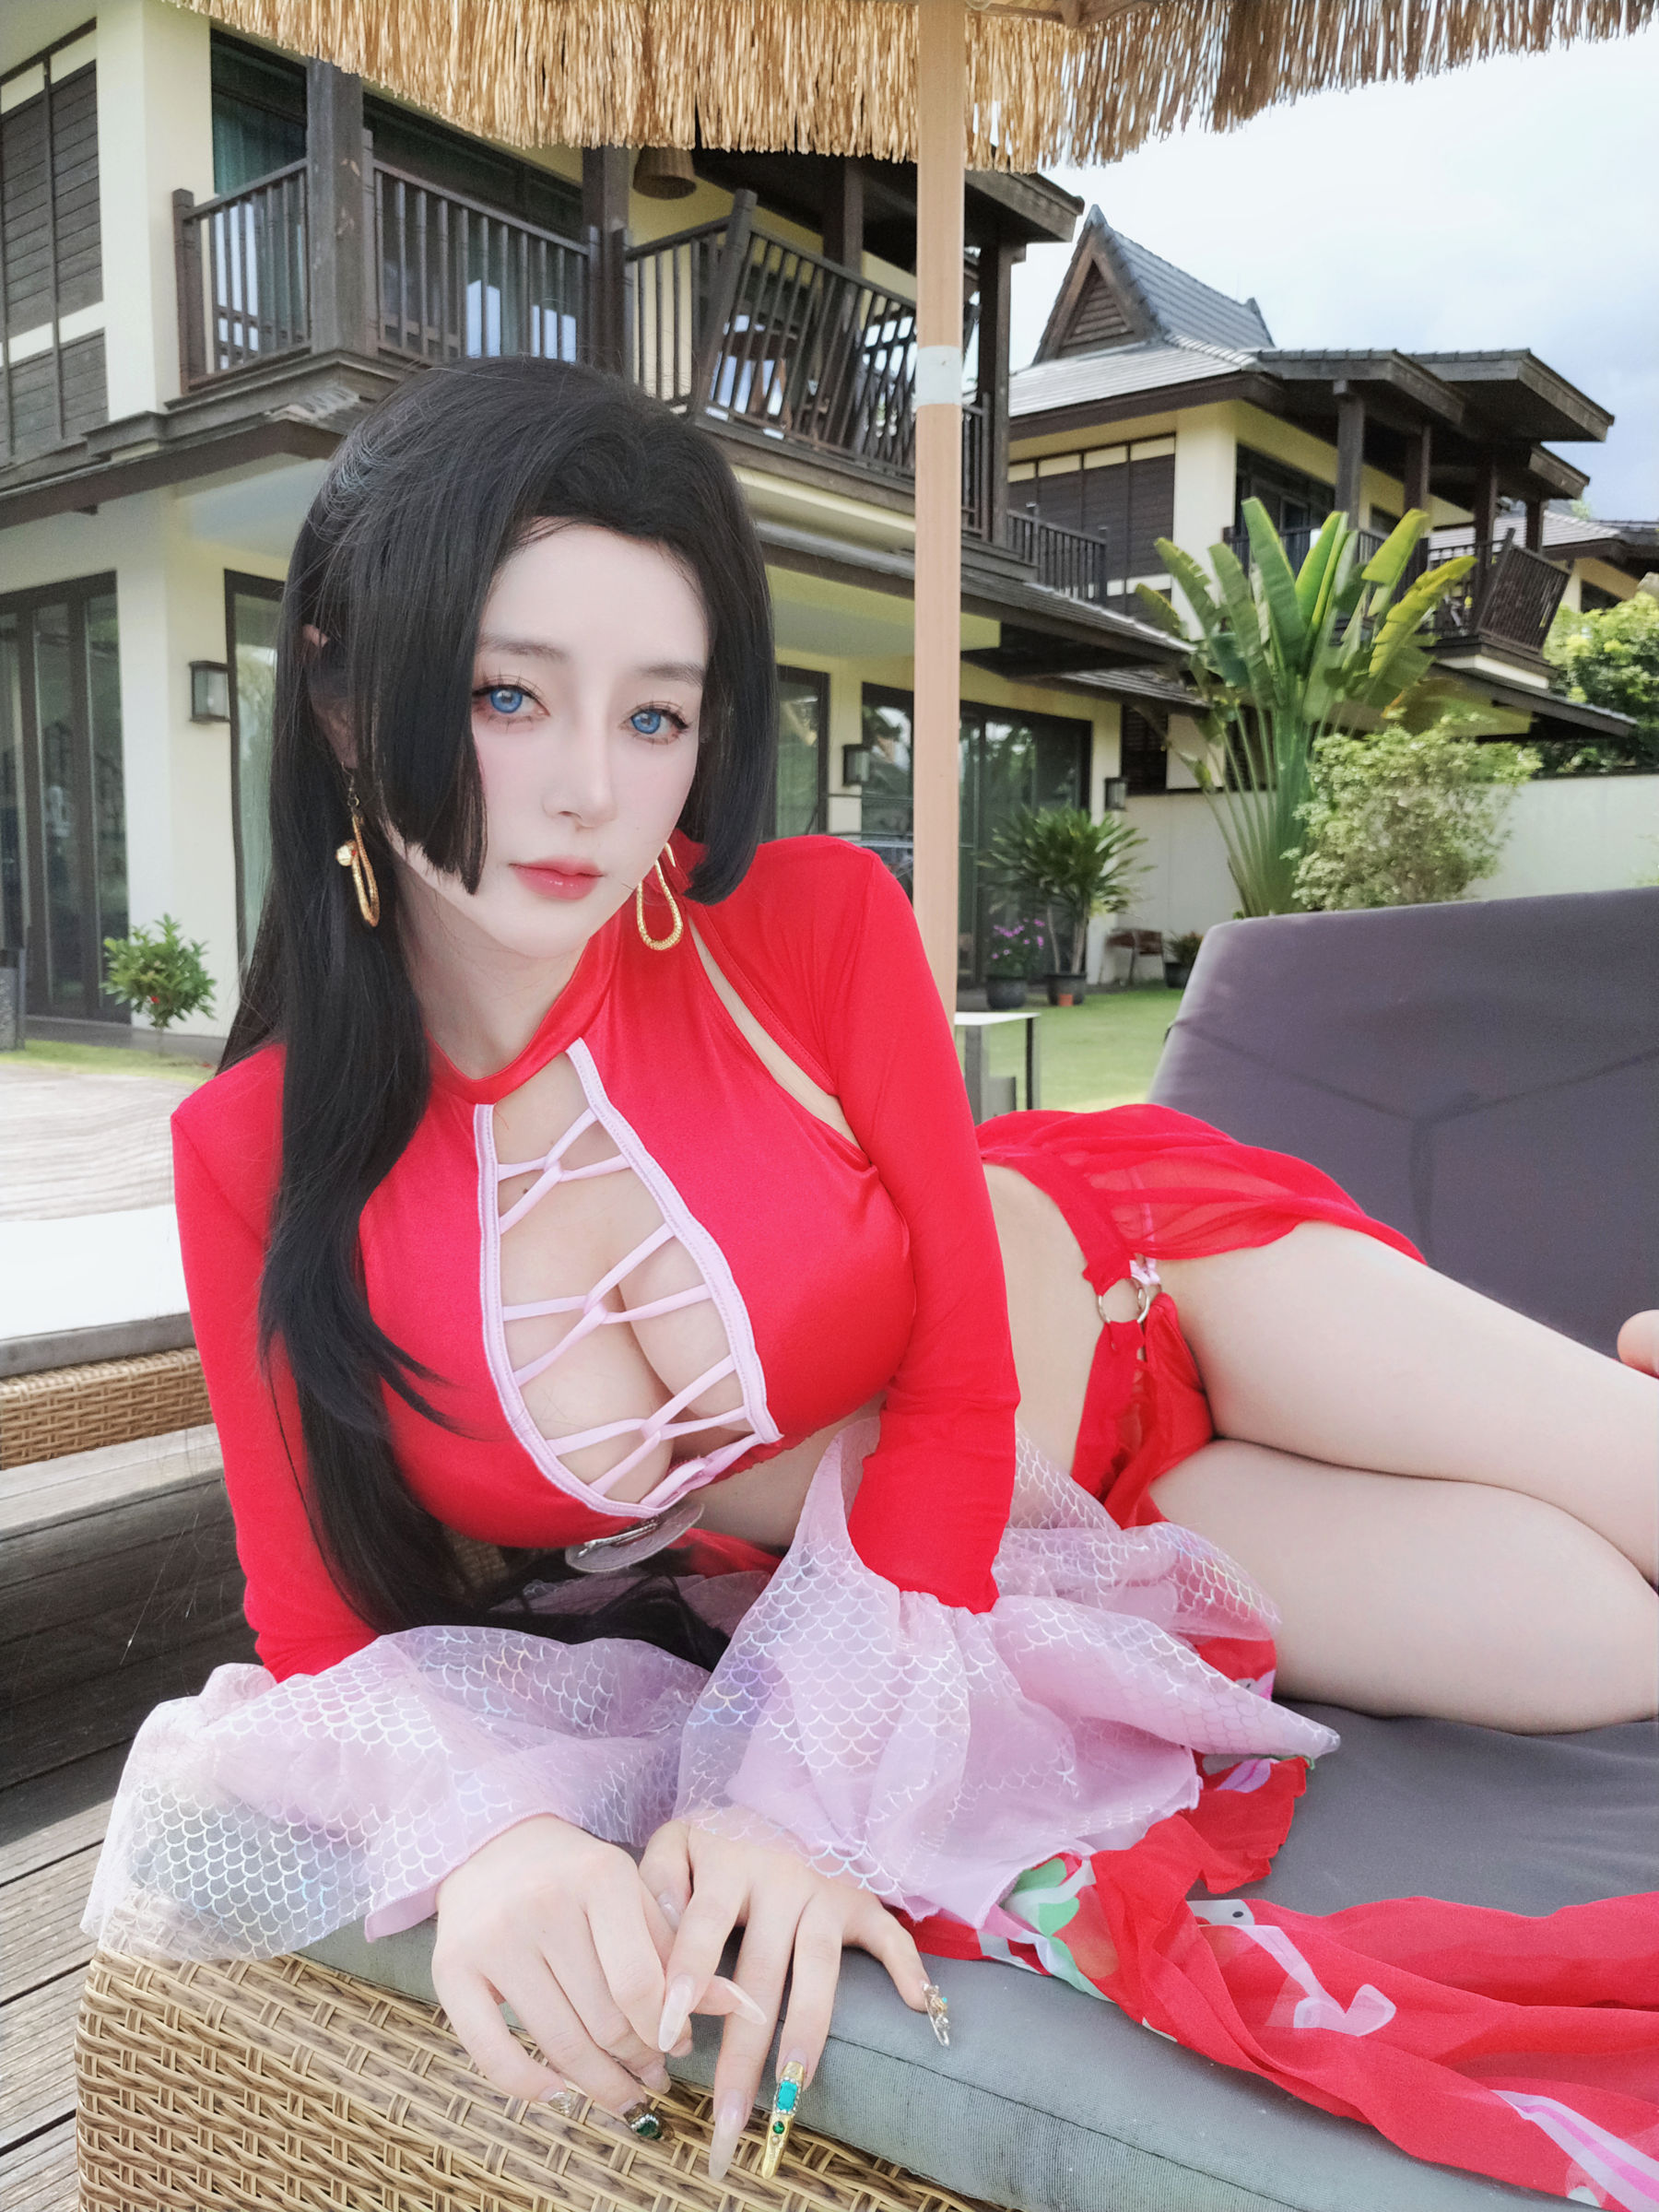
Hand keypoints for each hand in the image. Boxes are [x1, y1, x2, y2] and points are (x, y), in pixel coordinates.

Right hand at [432, 1814, 757, 2120]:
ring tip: (621, 2093)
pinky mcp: (451, 1969)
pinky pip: (492, 2053)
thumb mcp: (632, 1897)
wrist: (493, 1842)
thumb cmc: (576, 1876)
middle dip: (636, 2060)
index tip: (677, 2047)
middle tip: (652, 2075)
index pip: (640, 1983)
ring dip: (597, 2084)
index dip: (664, 2029)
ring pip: (558, 2042)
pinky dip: (529, 2086)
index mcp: (597, 1878)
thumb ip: (676, 1951)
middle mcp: (542, 1905)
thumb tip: (739, 2007)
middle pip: (602, 2019)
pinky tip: (558, 2091)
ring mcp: (493, 1939)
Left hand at [640, 1818, 933, 2180]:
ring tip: (794, 2094)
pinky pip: (889, 1936)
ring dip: (807, 2034)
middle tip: (727, 2118)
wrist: (791, 1797)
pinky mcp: (862, 1901)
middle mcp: (780, 1879)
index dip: (687, 1972)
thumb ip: (658, 1881)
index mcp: (728, 1865)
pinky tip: (917, 2008)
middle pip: (761, 1973)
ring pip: (819, 1971)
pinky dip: (907, 1968)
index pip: (703, 1924)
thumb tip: (656, 1937)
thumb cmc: (724, 1838)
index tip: (668, 2026)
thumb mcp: (679, 1840)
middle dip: (743, 2051)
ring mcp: (826, 1892)